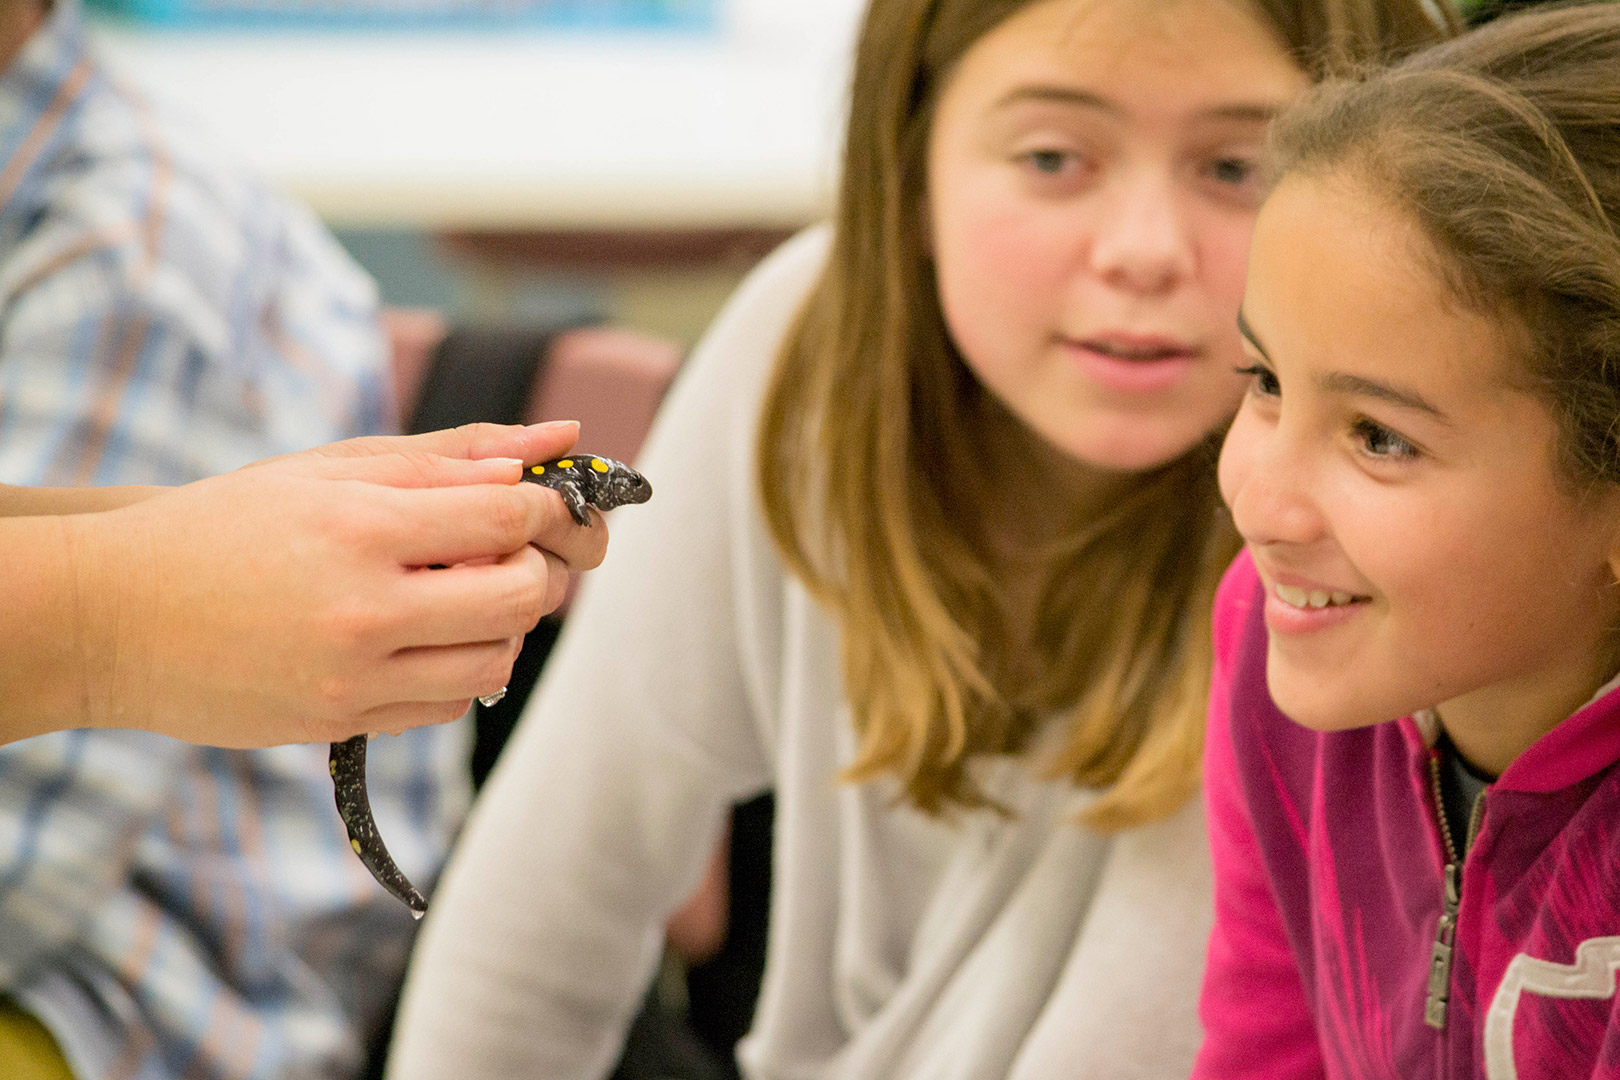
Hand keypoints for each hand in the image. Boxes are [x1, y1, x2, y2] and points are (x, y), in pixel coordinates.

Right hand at [66, 422, 607, 745]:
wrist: (113, 617)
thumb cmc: (223, 526)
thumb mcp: (327, 469)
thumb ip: (444, 459)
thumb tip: (549, 443)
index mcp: (358, 526)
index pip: (507, 519)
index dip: (545, 509)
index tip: (542, 505)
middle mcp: (361, 608)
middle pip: (521, 598)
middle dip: (536, 570)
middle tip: (509, 552)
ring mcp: (351, 677)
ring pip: (494, 662)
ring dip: (503, 626)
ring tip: (465, 594)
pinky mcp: (339, 723)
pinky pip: (446, 704)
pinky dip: (458, 669)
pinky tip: (423, 636)